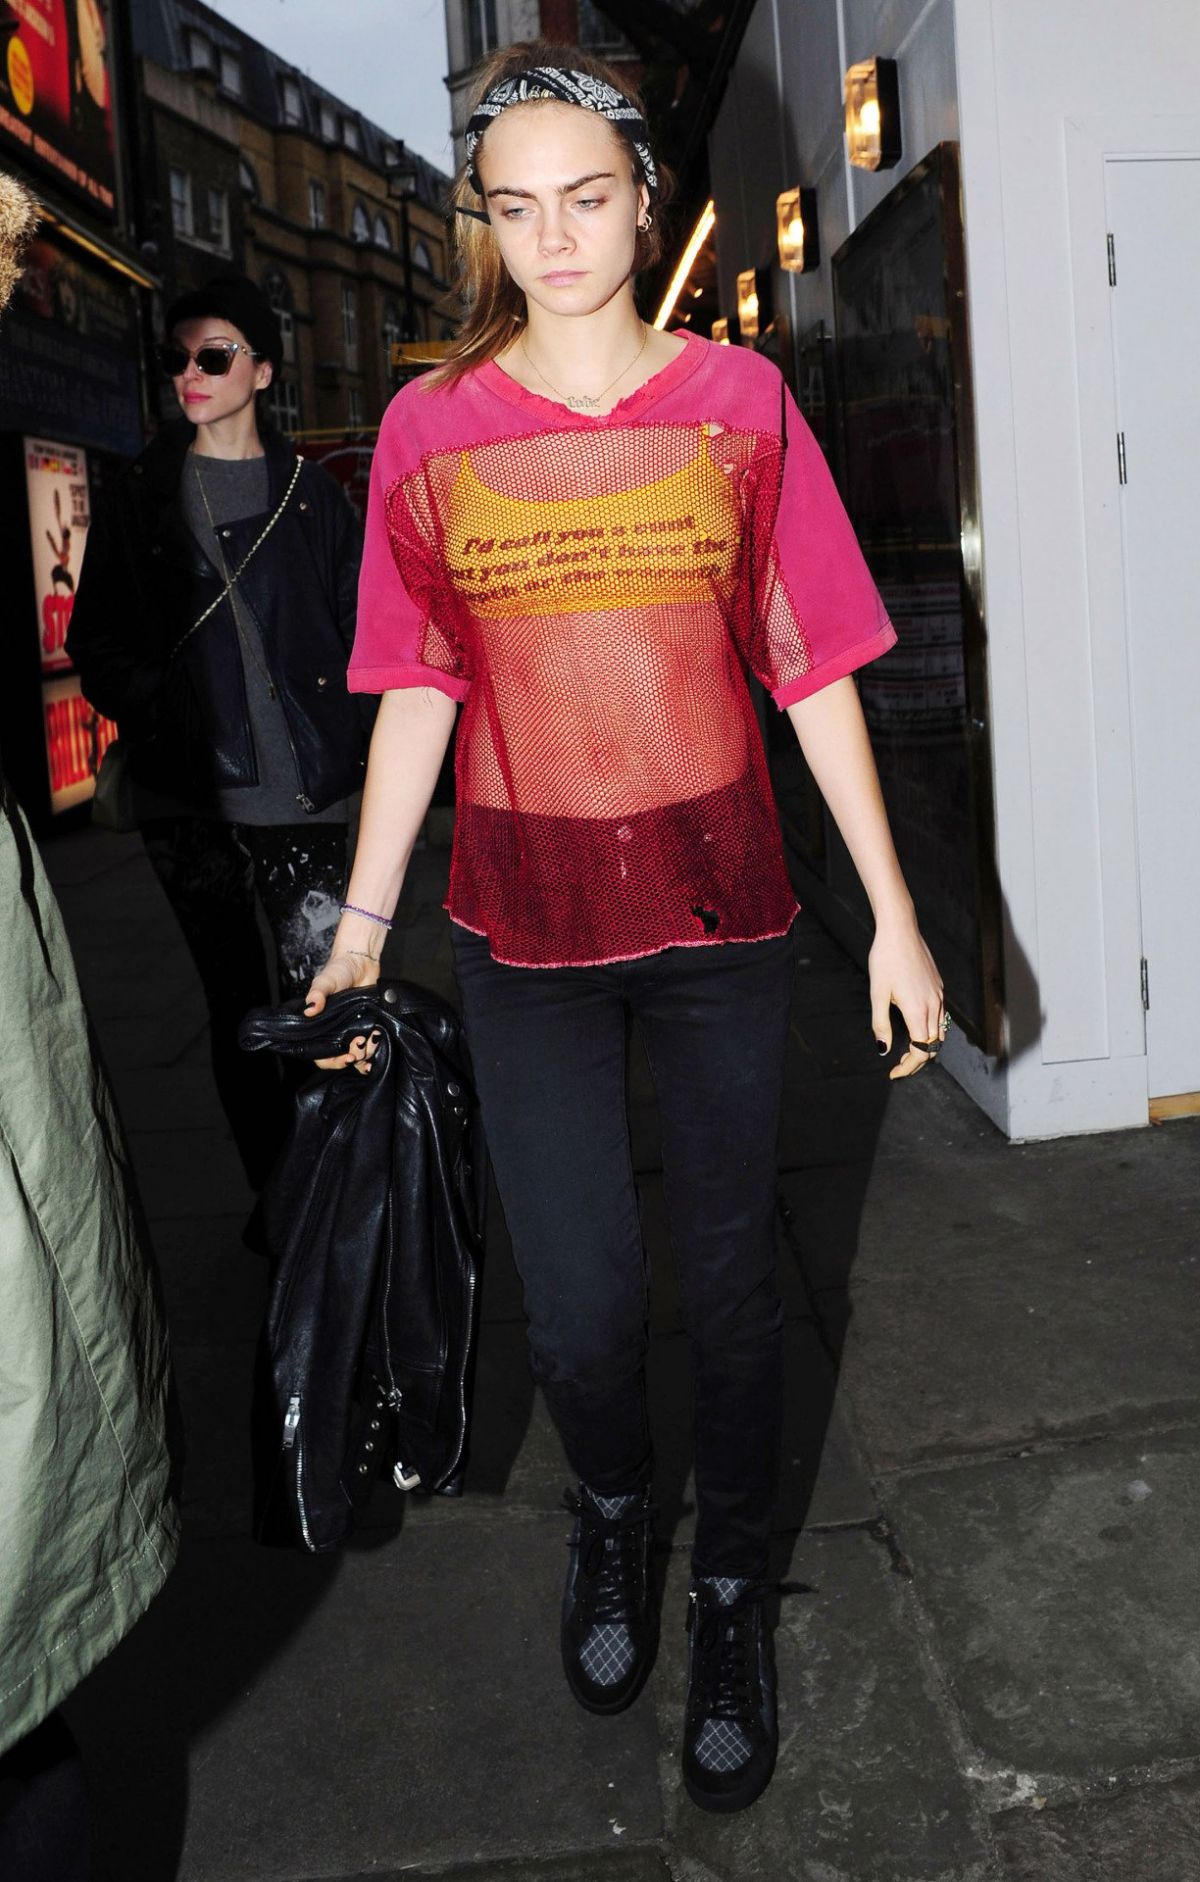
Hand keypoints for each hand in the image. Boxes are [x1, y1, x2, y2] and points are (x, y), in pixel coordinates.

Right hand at [304, 950, 380, 1073]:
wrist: (360, 962)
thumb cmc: (338, 971)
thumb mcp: (324, 982)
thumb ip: (316, 995)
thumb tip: (309, 1011)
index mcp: (320, 1027)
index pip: (321, 1054)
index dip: (332, 1061)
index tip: (346, 1056)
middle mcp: (335, 1032)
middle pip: (340, 1059)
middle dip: (352, 1057)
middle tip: (360, 1045)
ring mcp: (353, 1031)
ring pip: (358, 1055)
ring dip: (366, 1052)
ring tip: (372, 1036)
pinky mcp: (368, 1026)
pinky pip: (371, 1046)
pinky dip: (376, 1048)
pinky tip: (378, 1041)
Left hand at [868, 916, 945, 1080]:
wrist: (900, 931)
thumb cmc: (885, 960)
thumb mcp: (877, 994)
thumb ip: (881, 1024)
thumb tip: (883, 1050)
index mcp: (918, 1010)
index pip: (921, 1051)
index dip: (909, 1067)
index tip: (894, 1073)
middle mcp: (934, 1005)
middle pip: (933, 1045)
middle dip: (917, 1060)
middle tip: (898, 1066)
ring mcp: (939, 996)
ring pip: (939, 1032)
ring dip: (926, 1047)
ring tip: (907, 1051)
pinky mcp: (939, 987)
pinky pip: (941, 1017)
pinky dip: (931, 1030)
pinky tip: (917, 1028)